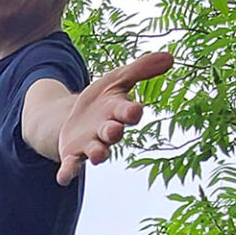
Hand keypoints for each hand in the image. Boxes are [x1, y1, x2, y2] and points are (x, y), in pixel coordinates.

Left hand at [55, 50, 174, 184]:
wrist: (75, 118)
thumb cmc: (102, 100)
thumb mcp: (117, 79)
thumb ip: (141, 69)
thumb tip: (171, 56)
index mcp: (118, 112)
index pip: (127, 112)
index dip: (130, 112)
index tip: (135, 110)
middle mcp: (107, 131)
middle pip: (112, 133)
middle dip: (113, 132)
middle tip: (113, 130)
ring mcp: (91, 144)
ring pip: (97, 151)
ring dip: (98, 153)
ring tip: (97, 155)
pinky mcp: (74, 155)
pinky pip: (72, 165)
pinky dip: (69, 172)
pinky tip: (64, 178)